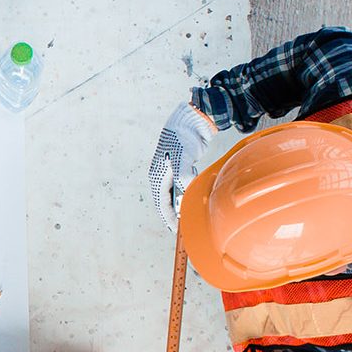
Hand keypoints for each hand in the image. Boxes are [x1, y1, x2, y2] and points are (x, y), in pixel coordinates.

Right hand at [146, 102, 217, 227]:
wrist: (189, 122)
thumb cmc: (182, 138)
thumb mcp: (181, 160)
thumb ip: (183, 177)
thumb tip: (187, 192)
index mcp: (157, 176)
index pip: (162, 203)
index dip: (168, 218)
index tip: (176, 229)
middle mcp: (162, 176)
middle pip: (167, 202)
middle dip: (175, 214)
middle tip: (184, 225)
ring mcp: (171, 172)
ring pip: (175, 194)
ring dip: (182, 203)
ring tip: (189, 213)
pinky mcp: (181, 168)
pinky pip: (182, 186)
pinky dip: (188, 193)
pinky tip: (193, 194)